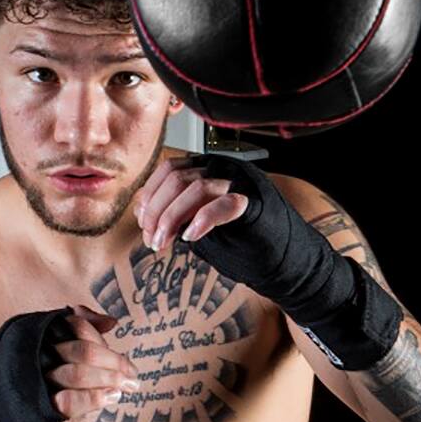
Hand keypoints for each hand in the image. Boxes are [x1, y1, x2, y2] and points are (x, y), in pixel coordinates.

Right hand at [45, 304, 139, 418]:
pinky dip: (94, 398)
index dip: (104, 340)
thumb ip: (85, 325)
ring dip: (107, 379)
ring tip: (126, 386)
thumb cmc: (48, 364)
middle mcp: (41, 352)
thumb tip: (111, 322)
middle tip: (133, 376)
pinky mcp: (42, 403)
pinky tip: (112, 396)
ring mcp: (40, 378)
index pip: (78, 327)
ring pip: (77, 374)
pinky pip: (68, 401)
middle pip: (84, 351)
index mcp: (46, 332)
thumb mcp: (62, 339)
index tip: (125, 356)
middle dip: (114, 363)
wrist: (15, 398)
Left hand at [133, 156, 250, 254]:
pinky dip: (202, 220)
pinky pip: (224, 204)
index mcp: (207, 169)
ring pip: (196, 188)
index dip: (150, 195)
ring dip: (171, 218)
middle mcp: (222, 169)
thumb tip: (142, 211)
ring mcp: (239, 183)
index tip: (142, 222)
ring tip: (164, 242)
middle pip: (177, 178)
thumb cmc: (238, 237)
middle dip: (156, 211)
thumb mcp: (196, 220)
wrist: (278, 253)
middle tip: (151, 239)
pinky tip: (191, 236)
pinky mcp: (254, 203)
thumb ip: (173, 210)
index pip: (169, 169)